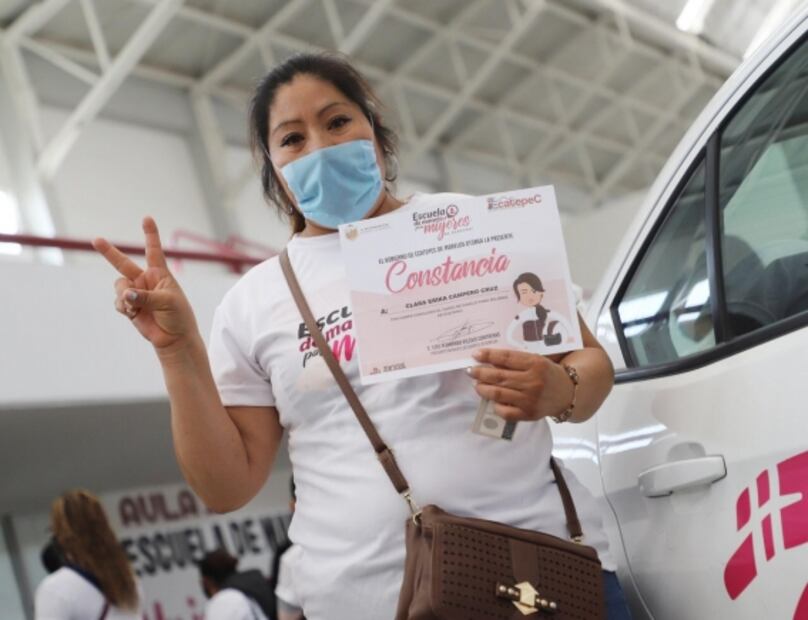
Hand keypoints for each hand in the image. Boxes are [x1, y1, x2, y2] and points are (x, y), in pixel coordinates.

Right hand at [93, 217, 198, 351]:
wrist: (174, 338)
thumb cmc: (178, 316)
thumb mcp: (167, 302)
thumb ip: (145, 296)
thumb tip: (126, 294)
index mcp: (160, 274)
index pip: (154, 250)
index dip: (150, 234)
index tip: (147, 218)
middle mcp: (145, 280)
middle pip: (123, 263)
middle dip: (109, 252)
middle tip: (96, 240)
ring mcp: (136, 293)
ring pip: (119, 286)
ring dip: (124, 295)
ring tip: (135, 306)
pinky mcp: (129, 306)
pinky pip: (118, 301)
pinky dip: (123, 306)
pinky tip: (132, 313)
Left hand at [468, 348, 573, 421]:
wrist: (568, 393)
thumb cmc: (548, 373)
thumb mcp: (536, 360)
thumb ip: (516, 360)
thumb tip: (489, 359)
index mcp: (535, 363)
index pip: (506, 358)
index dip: (488, 355)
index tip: (475, 354)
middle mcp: (533, 382)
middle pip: (499, 376)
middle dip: (480, 373)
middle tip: (470, 371)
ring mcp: (530, 399)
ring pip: (498, 394)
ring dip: (483, 389)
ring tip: (477, 385)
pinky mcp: (529, 414)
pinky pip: (505, 412)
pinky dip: (495, 406)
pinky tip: (492, 400)